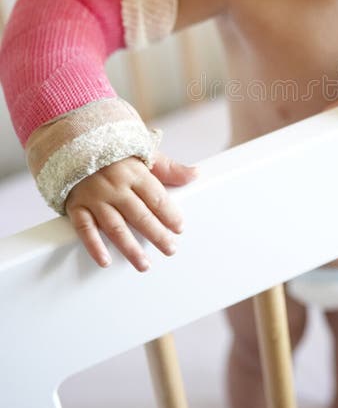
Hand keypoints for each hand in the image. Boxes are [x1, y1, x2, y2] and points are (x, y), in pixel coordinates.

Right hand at [65, 153, 198, 271]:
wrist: (72, 143)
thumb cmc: (113, 152)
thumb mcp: (144, 154)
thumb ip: (169, 168)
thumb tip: (195, 174)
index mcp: (134, 172)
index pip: (156, 198)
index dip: (170, 215)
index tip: (179, 229)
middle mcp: (115, 186)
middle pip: (140, 216)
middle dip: (157, 235)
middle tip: (170, 250)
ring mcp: (94, 197)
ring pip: (115, 227)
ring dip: (130, 248)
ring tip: (144, 264)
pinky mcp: (76, 206)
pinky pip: (85, 229)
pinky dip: (94, 246)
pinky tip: (105, 261)